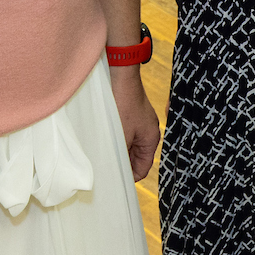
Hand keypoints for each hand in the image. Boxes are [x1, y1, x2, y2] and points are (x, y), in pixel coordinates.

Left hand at [108, 66, 161, 180]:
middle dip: (122, 163)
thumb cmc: (123, 104)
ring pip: (129, 145)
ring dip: (117, 150)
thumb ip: (120, 155)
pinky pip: (125, 133)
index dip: (129, 177)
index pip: (142, 168)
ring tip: (103, 153)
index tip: (113, 180)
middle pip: (136, 158)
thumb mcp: (120, 136)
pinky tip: (104, 138)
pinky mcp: (131, 114)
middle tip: (105, 167)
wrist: (121, 75)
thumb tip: (114, 171)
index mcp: (151, 139)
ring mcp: (140, 122)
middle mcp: (148, 131)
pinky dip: (116, 138)